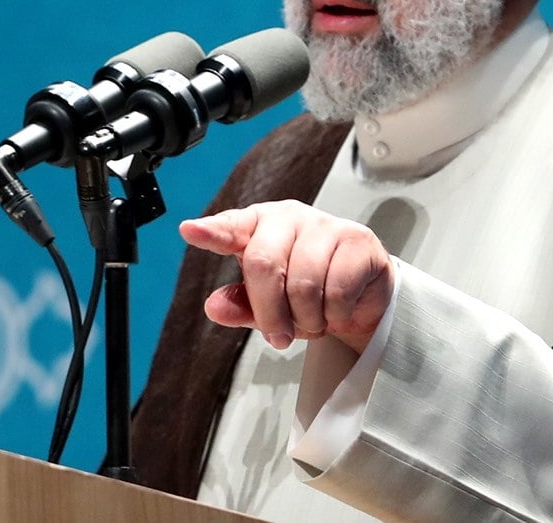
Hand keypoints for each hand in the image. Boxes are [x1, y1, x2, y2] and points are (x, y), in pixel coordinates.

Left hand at [179, 200, 394, 353]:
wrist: (363, 296)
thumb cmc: (309, 293)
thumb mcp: (269, 305)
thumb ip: (241, 305)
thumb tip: (215, 307)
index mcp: (258, 226)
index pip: (231, 227)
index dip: (211, 231)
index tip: (190, 231)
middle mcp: (289, 218)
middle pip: (264, 263)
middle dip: (270, 311)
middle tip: (279, 334)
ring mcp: (325, 225)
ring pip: (303, 282)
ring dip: (307, 318)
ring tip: (314, 319)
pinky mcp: (357, 241)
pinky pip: (338, 291)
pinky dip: (335, 315)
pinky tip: (337, 311)